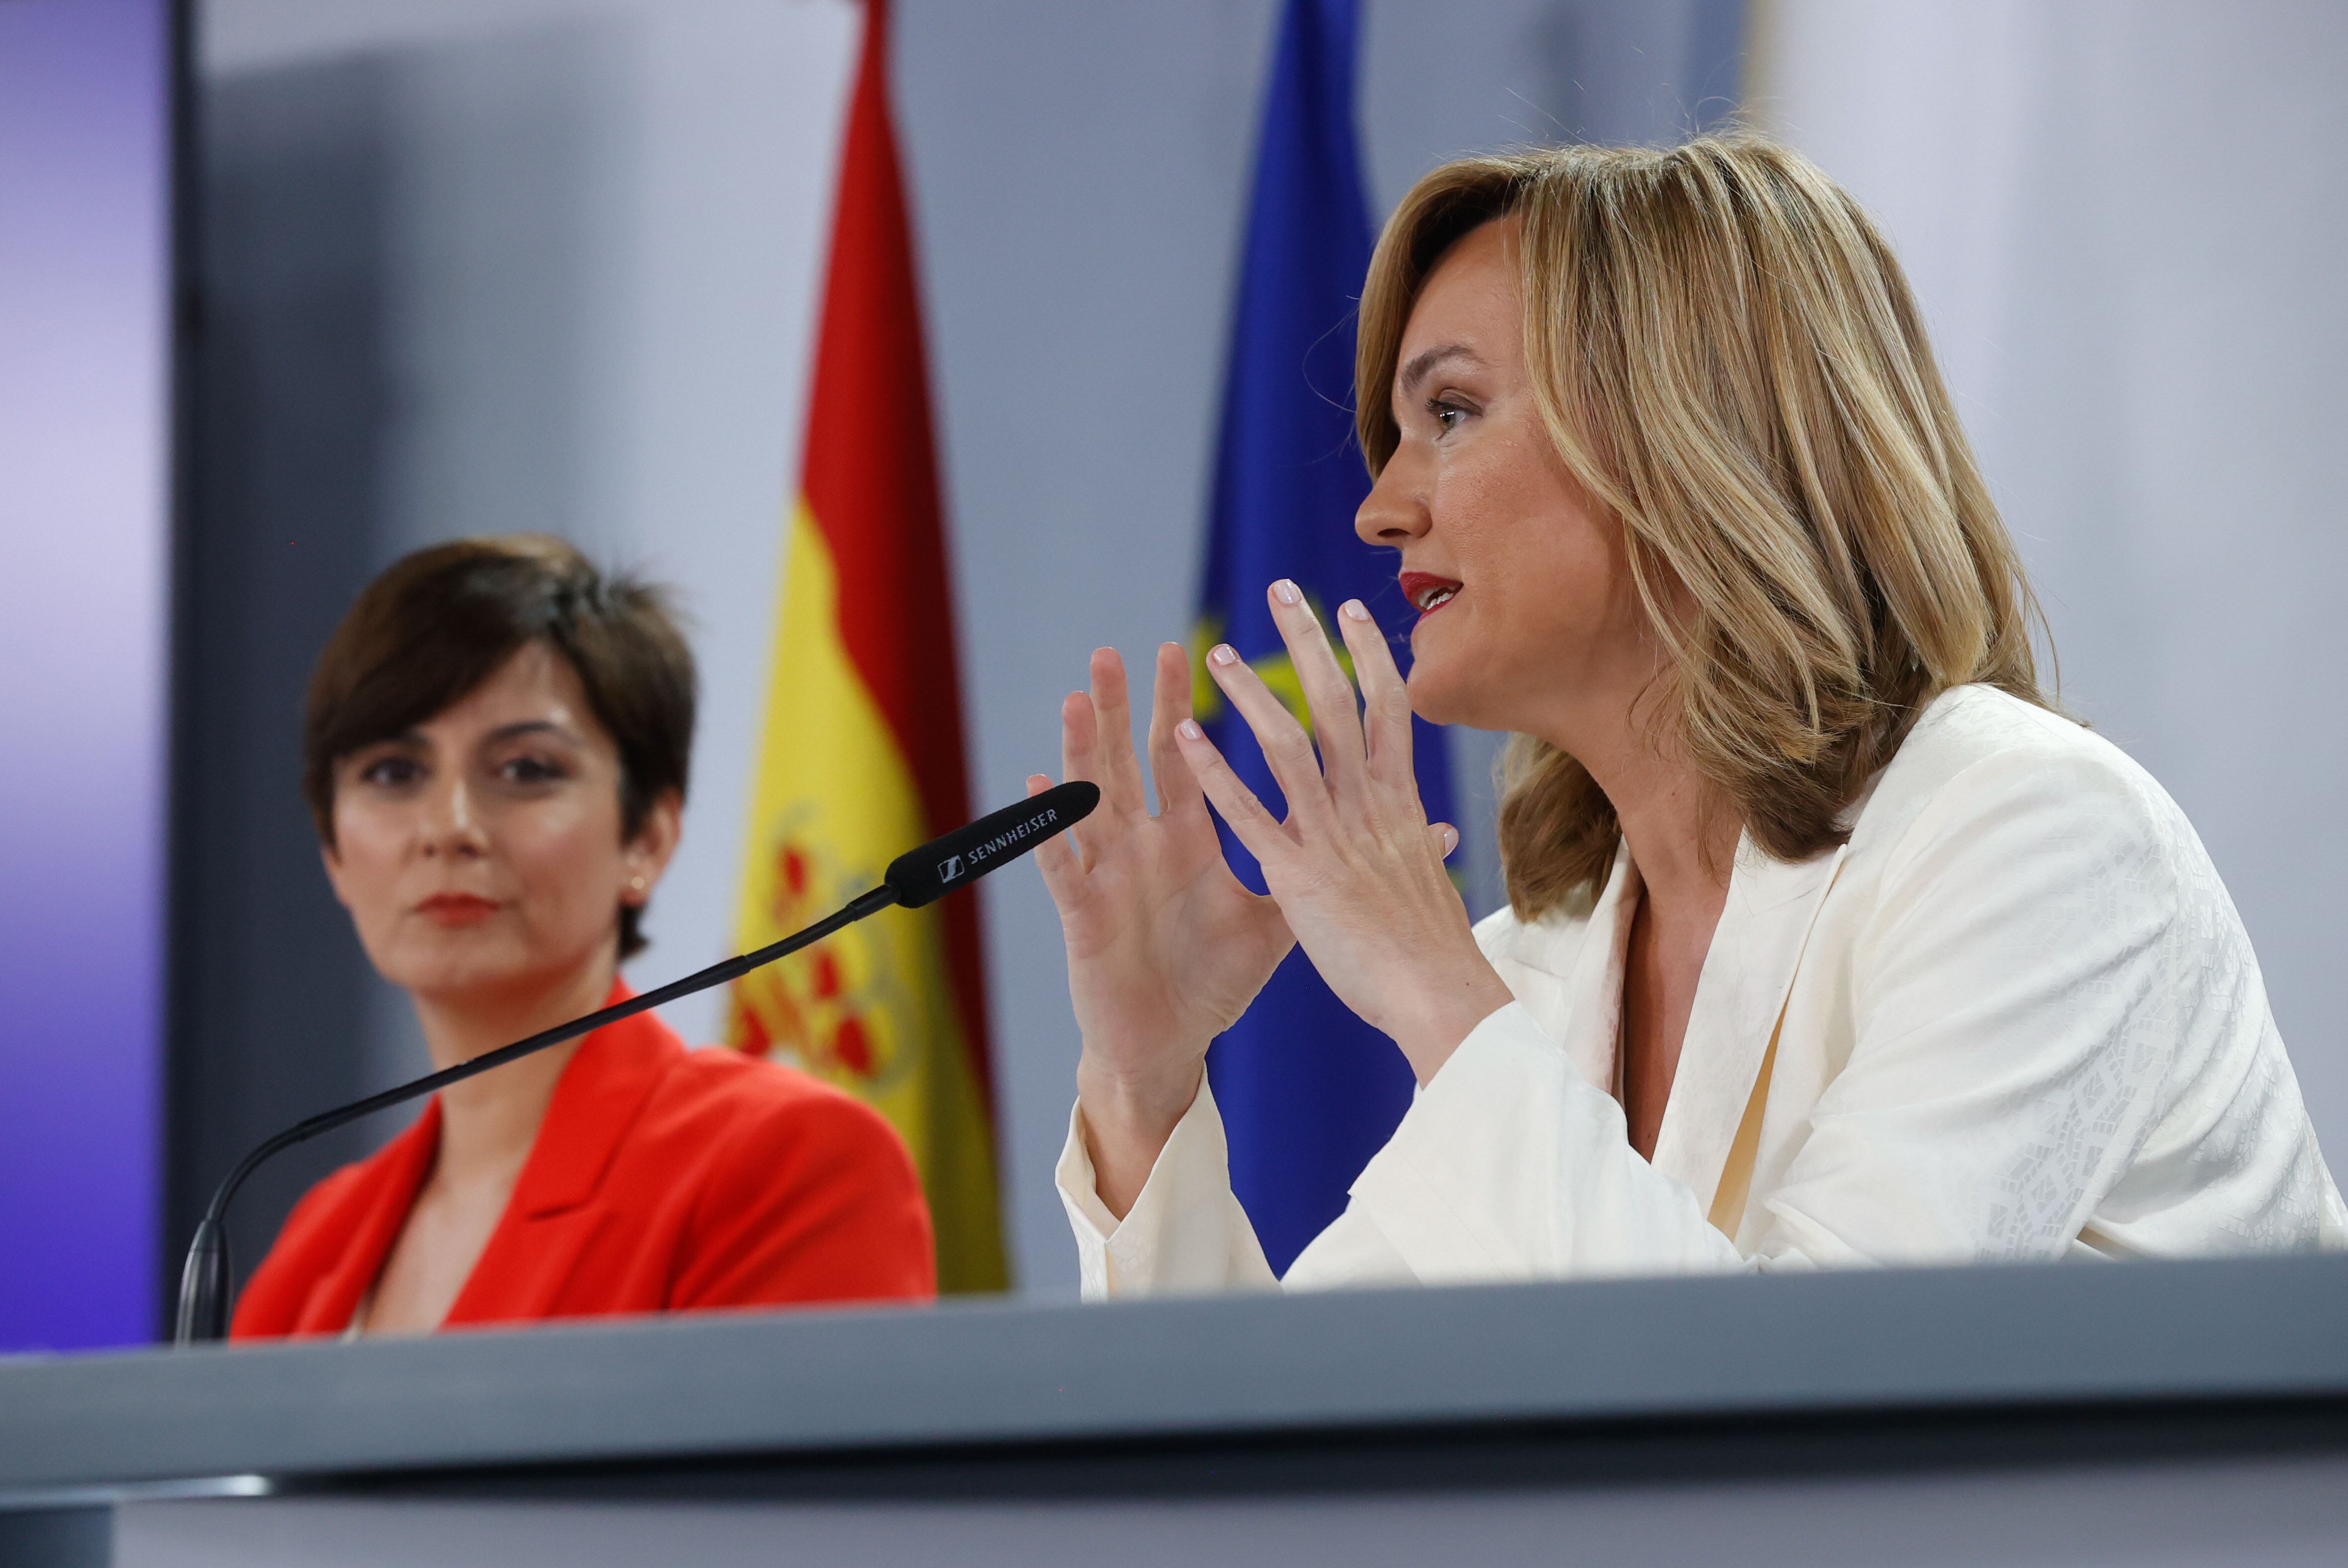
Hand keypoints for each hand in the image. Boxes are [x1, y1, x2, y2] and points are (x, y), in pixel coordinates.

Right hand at [1031, 645, 1294, 1214]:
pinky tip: (1036, 789)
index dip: (1184, 708)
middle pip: (1132, 762)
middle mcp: (1144, 846)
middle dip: (1126, 708)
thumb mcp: (1275, 916)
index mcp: (1187, 839)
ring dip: (1082, 752)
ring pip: (1091, 802)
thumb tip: (1406, 837)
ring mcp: (1110, 876)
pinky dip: (1048, 830)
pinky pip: (1061, 866)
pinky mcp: (1085, 916)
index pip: (1184, 759)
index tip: (1196, 651)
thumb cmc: (1214, 979)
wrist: (1168, 1045)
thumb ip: (1317, 867)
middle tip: (1118, 652)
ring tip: (1078, 701)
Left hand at [1174, 581, 1513, 1083]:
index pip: (1389, 708)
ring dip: (1250, 693)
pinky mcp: (1299, 877)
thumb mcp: (1429, 886)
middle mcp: (1370, 806)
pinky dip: (1216, 773)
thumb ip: (1423, 848)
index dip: (1369, 655)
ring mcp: (1334, 837)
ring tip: (1213, 655)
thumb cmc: (1433, 951)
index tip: (1351, 610)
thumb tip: (1440, 831)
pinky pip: (1250, 814)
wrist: (1441, 997)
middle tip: (1280, 589)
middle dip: (1309, 643)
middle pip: (1339, 703)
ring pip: (1290, 744)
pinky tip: (1184, 738)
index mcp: (1400, 804)